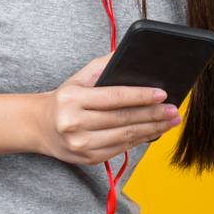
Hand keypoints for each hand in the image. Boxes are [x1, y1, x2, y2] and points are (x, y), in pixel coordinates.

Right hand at [32, 56, 181, 166]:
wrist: (40, 126)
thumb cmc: (65, 98)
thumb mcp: (78, 78)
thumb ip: (103, 66)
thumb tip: (130, 54)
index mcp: (72, 100)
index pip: (113, 97)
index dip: (139, 96)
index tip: (162, 93)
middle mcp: (74, 124)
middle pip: (122, 119)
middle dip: (152, 114)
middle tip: (173, 110)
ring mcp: (81, 144)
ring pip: (125, 136)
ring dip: (152, 129)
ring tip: (170, 121)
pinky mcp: (88, 158)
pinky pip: (120, 148)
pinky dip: (139, 140)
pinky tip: (153, 132)